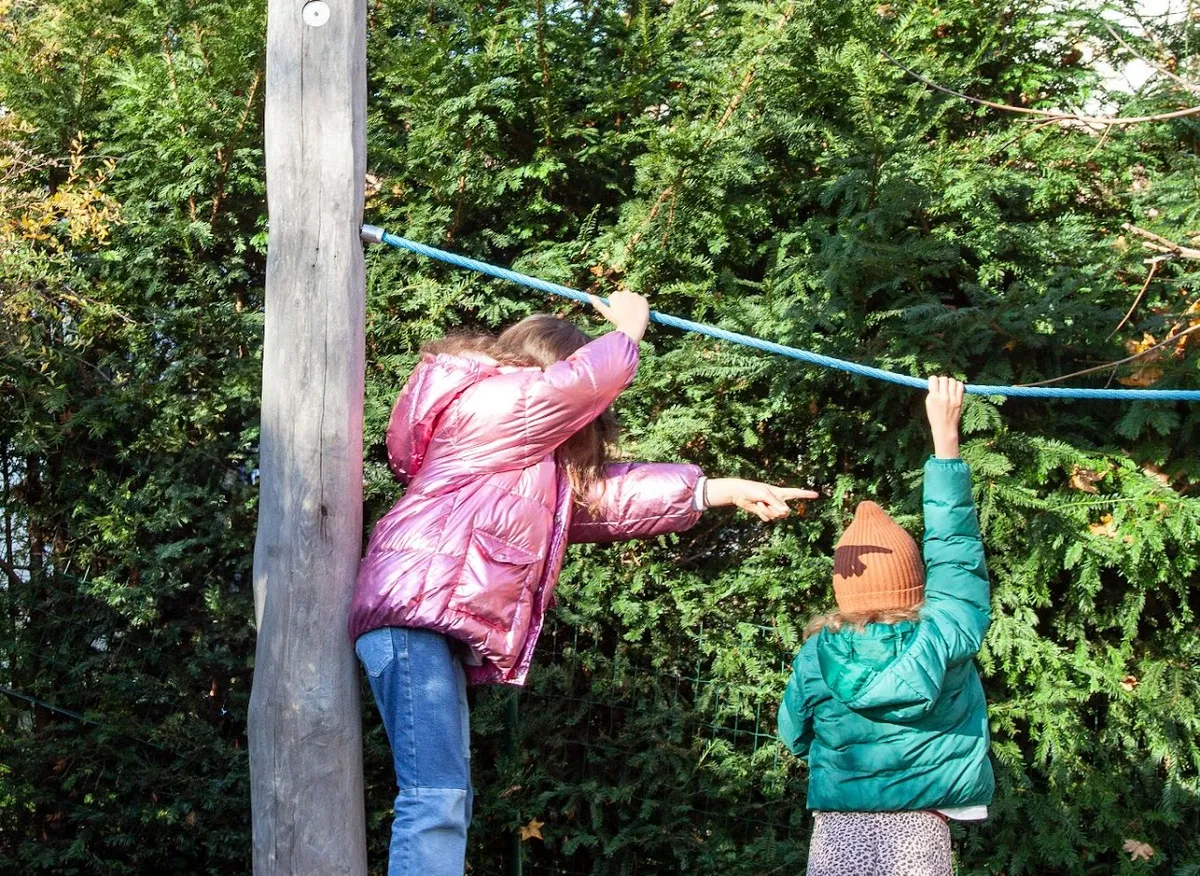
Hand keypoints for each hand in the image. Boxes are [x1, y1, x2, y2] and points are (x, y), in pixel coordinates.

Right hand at [589, 289, 650, 343]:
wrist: (632, 328)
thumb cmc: (618, 322)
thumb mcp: (606, 313)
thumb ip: (598, 304)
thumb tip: (590, 296)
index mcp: (615, 295)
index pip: (616, 298)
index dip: (617, 307)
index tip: (618, 314)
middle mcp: (625, 292)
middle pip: (625, 297)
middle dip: (625, 304)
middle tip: (625, 315)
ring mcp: (635, 295)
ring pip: (634, 299)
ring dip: (633, 305)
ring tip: (632, 315)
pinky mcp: (643, 299)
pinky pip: (642, 301)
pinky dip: (641, 306)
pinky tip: (639, 314)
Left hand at [704, 478, 818, 521]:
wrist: (739, 493)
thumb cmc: (752, 490)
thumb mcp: (765, 495)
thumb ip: (776, 504)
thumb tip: (786, 513)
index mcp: (781, 492)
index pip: (796, 493)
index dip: (806, 494)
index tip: (817, 495)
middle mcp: (778, 500)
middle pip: (786, 512)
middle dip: (776, 511)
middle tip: (766, 503)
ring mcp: (771, 507)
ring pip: (776, 517)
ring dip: (767, 512)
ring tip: (759, 503)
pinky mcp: (764, 512)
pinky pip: (768, 519)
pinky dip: (762, 515)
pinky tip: (756, 508)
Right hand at [925, 375, 964, 458]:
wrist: (945, 428)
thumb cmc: (935, 416)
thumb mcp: (929, 404)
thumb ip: (931, 392)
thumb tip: (935, 382)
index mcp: (934, 397)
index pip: (934, 379)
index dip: (933, 379)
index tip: (933, 382)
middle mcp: (944, 397)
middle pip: (944, 379)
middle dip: (942, 380)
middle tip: (941, 385)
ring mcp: (953, 398)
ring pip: (953, 381)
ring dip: (950, 382)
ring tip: (948, 388)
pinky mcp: (960, 400)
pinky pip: (960, 386)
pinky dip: (958, 385)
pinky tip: (955, 389)